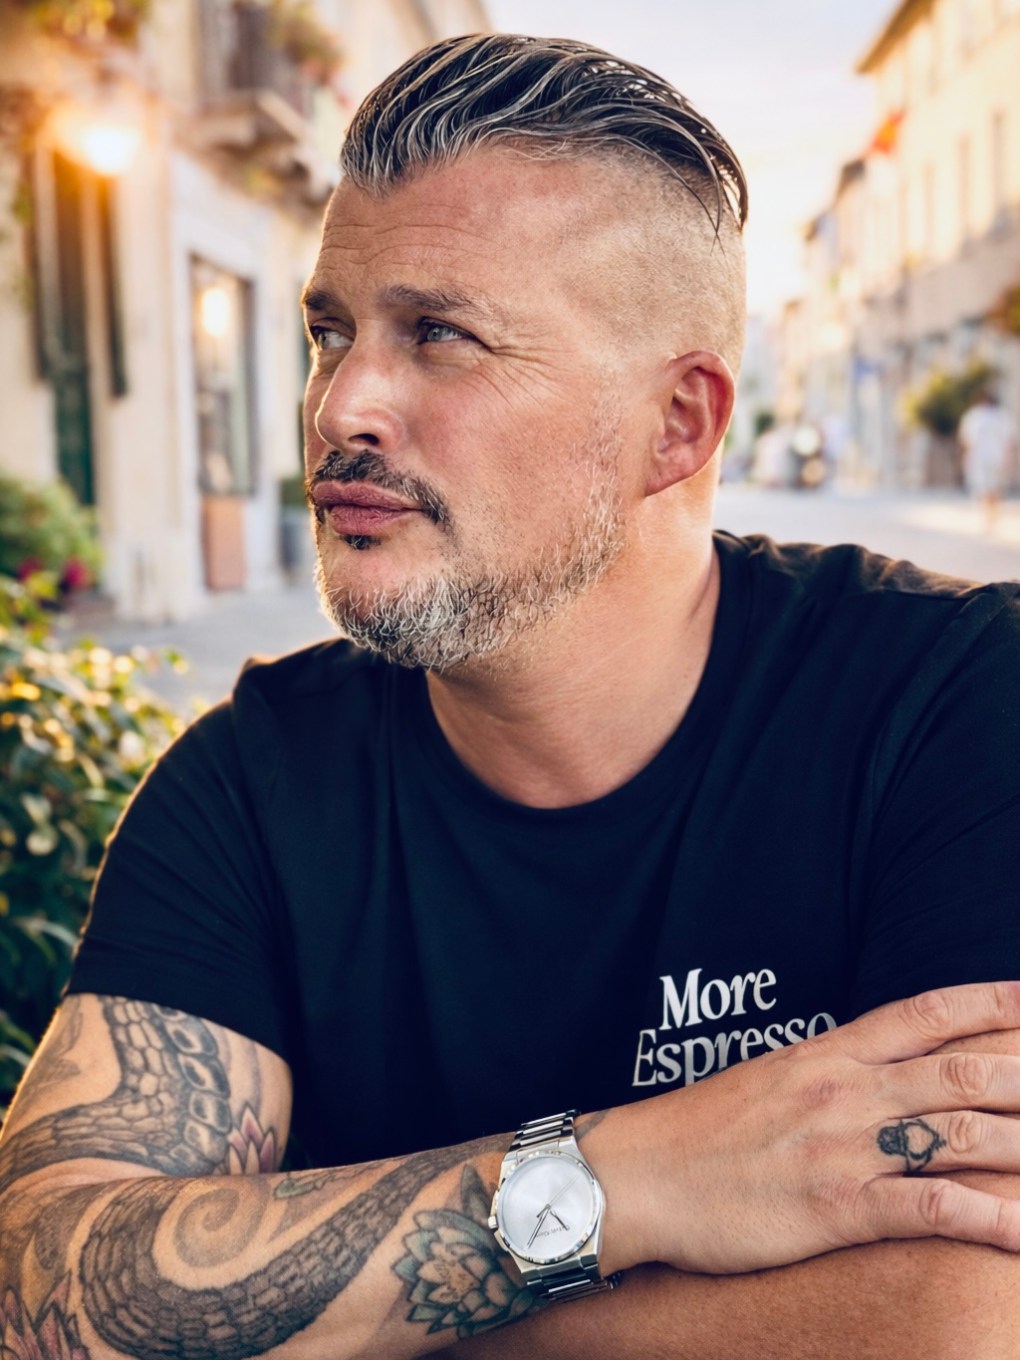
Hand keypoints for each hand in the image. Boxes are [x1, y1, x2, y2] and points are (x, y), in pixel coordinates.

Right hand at [601, 982, 1019, 1275]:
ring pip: (959, 1135)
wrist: (638, 1175)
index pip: (925, 1014)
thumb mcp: (770, 1081)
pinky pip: (931, 1210)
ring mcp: (843, 1148)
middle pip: (959, 1072)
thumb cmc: (701, 1133)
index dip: (990, 1004)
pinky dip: (990, 1221)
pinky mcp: (837, 1208)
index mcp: (827, 1054)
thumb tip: (883, 1071)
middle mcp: (844, 1091)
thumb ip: (831, 1072)